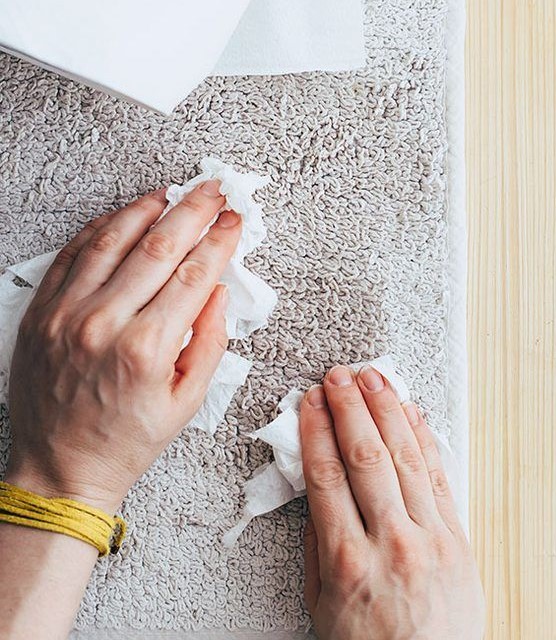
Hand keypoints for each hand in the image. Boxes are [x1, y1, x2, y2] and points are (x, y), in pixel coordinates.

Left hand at [5, 181, 241, 512]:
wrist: (60, 468)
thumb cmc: (127, 440)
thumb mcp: (187, 401)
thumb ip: (209, 341)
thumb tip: (215, 289)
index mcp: (146, 350)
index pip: (194, 274)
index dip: (219, 241)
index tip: (234, 221)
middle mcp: (102, 324)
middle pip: (158, 247)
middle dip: (193, 211)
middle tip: (214, 190)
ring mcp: (65, 314)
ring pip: (112, 239)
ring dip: (147, 209)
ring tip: (172, 192)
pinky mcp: (41, 312)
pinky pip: (73, 253)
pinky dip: (101, 227)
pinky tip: (124, 215)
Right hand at [300, 365, 484, 639]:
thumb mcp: (321, 602)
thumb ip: (317, 542)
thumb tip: (316, 486)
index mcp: (348, 562)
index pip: (327, 476)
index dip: (317, 431)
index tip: (310, 402)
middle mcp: (392, 543)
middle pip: (366, 457)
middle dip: (350, 408)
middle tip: (338, 377)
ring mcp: (431, 539)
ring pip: (406, 458)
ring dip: (387, 411)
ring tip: (374, 378)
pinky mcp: (458, 539)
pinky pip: (441, 478)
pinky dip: (424, 440)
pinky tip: (411, 413)